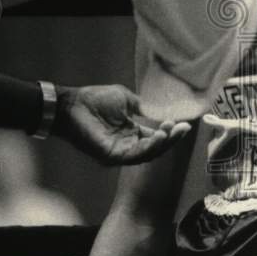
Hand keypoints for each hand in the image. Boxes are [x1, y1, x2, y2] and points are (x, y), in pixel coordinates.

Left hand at [51, 84, 190, 165]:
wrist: (72, 104)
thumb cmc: (95, 100)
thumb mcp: (126, 100)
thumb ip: (142, 107)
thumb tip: (160, 110)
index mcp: (131, 132)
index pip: (155, 137)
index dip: (169, 132)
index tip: (183, 124)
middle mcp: (127, 145)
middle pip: (155, 148)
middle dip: (170, 139)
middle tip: (182, 129)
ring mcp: (119, 153)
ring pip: (147, 154)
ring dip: (162, 144)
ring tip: (170, 131)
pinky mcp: (111, 156)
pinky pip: (134, 155)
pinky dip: (148, 147)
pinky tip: (158, 136)